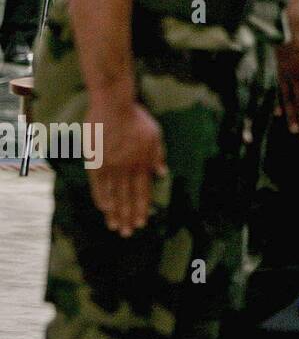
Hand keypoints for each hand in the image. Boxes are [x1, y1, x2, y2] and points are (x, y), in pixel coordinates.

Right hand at [86, 85, 166, 237]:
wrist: (113, 105)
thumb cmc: (136, 118)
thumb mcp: (155, 135)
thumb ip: (158, 156)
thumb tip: (162, 174)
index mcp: (143, 162)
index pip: (143, 192)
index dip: (142, 209)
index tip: (142, 223)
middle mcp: (128, 168)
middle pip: (128, 198)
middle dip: (128, 217)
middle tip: (127, 233)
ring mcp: (111, 166)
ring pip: (113, 194)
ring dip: (114, 212)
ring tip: (114, 227)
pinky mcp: (95, 161)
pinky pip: (98, 184)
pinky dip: (101, 197)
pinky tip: (103, 209)